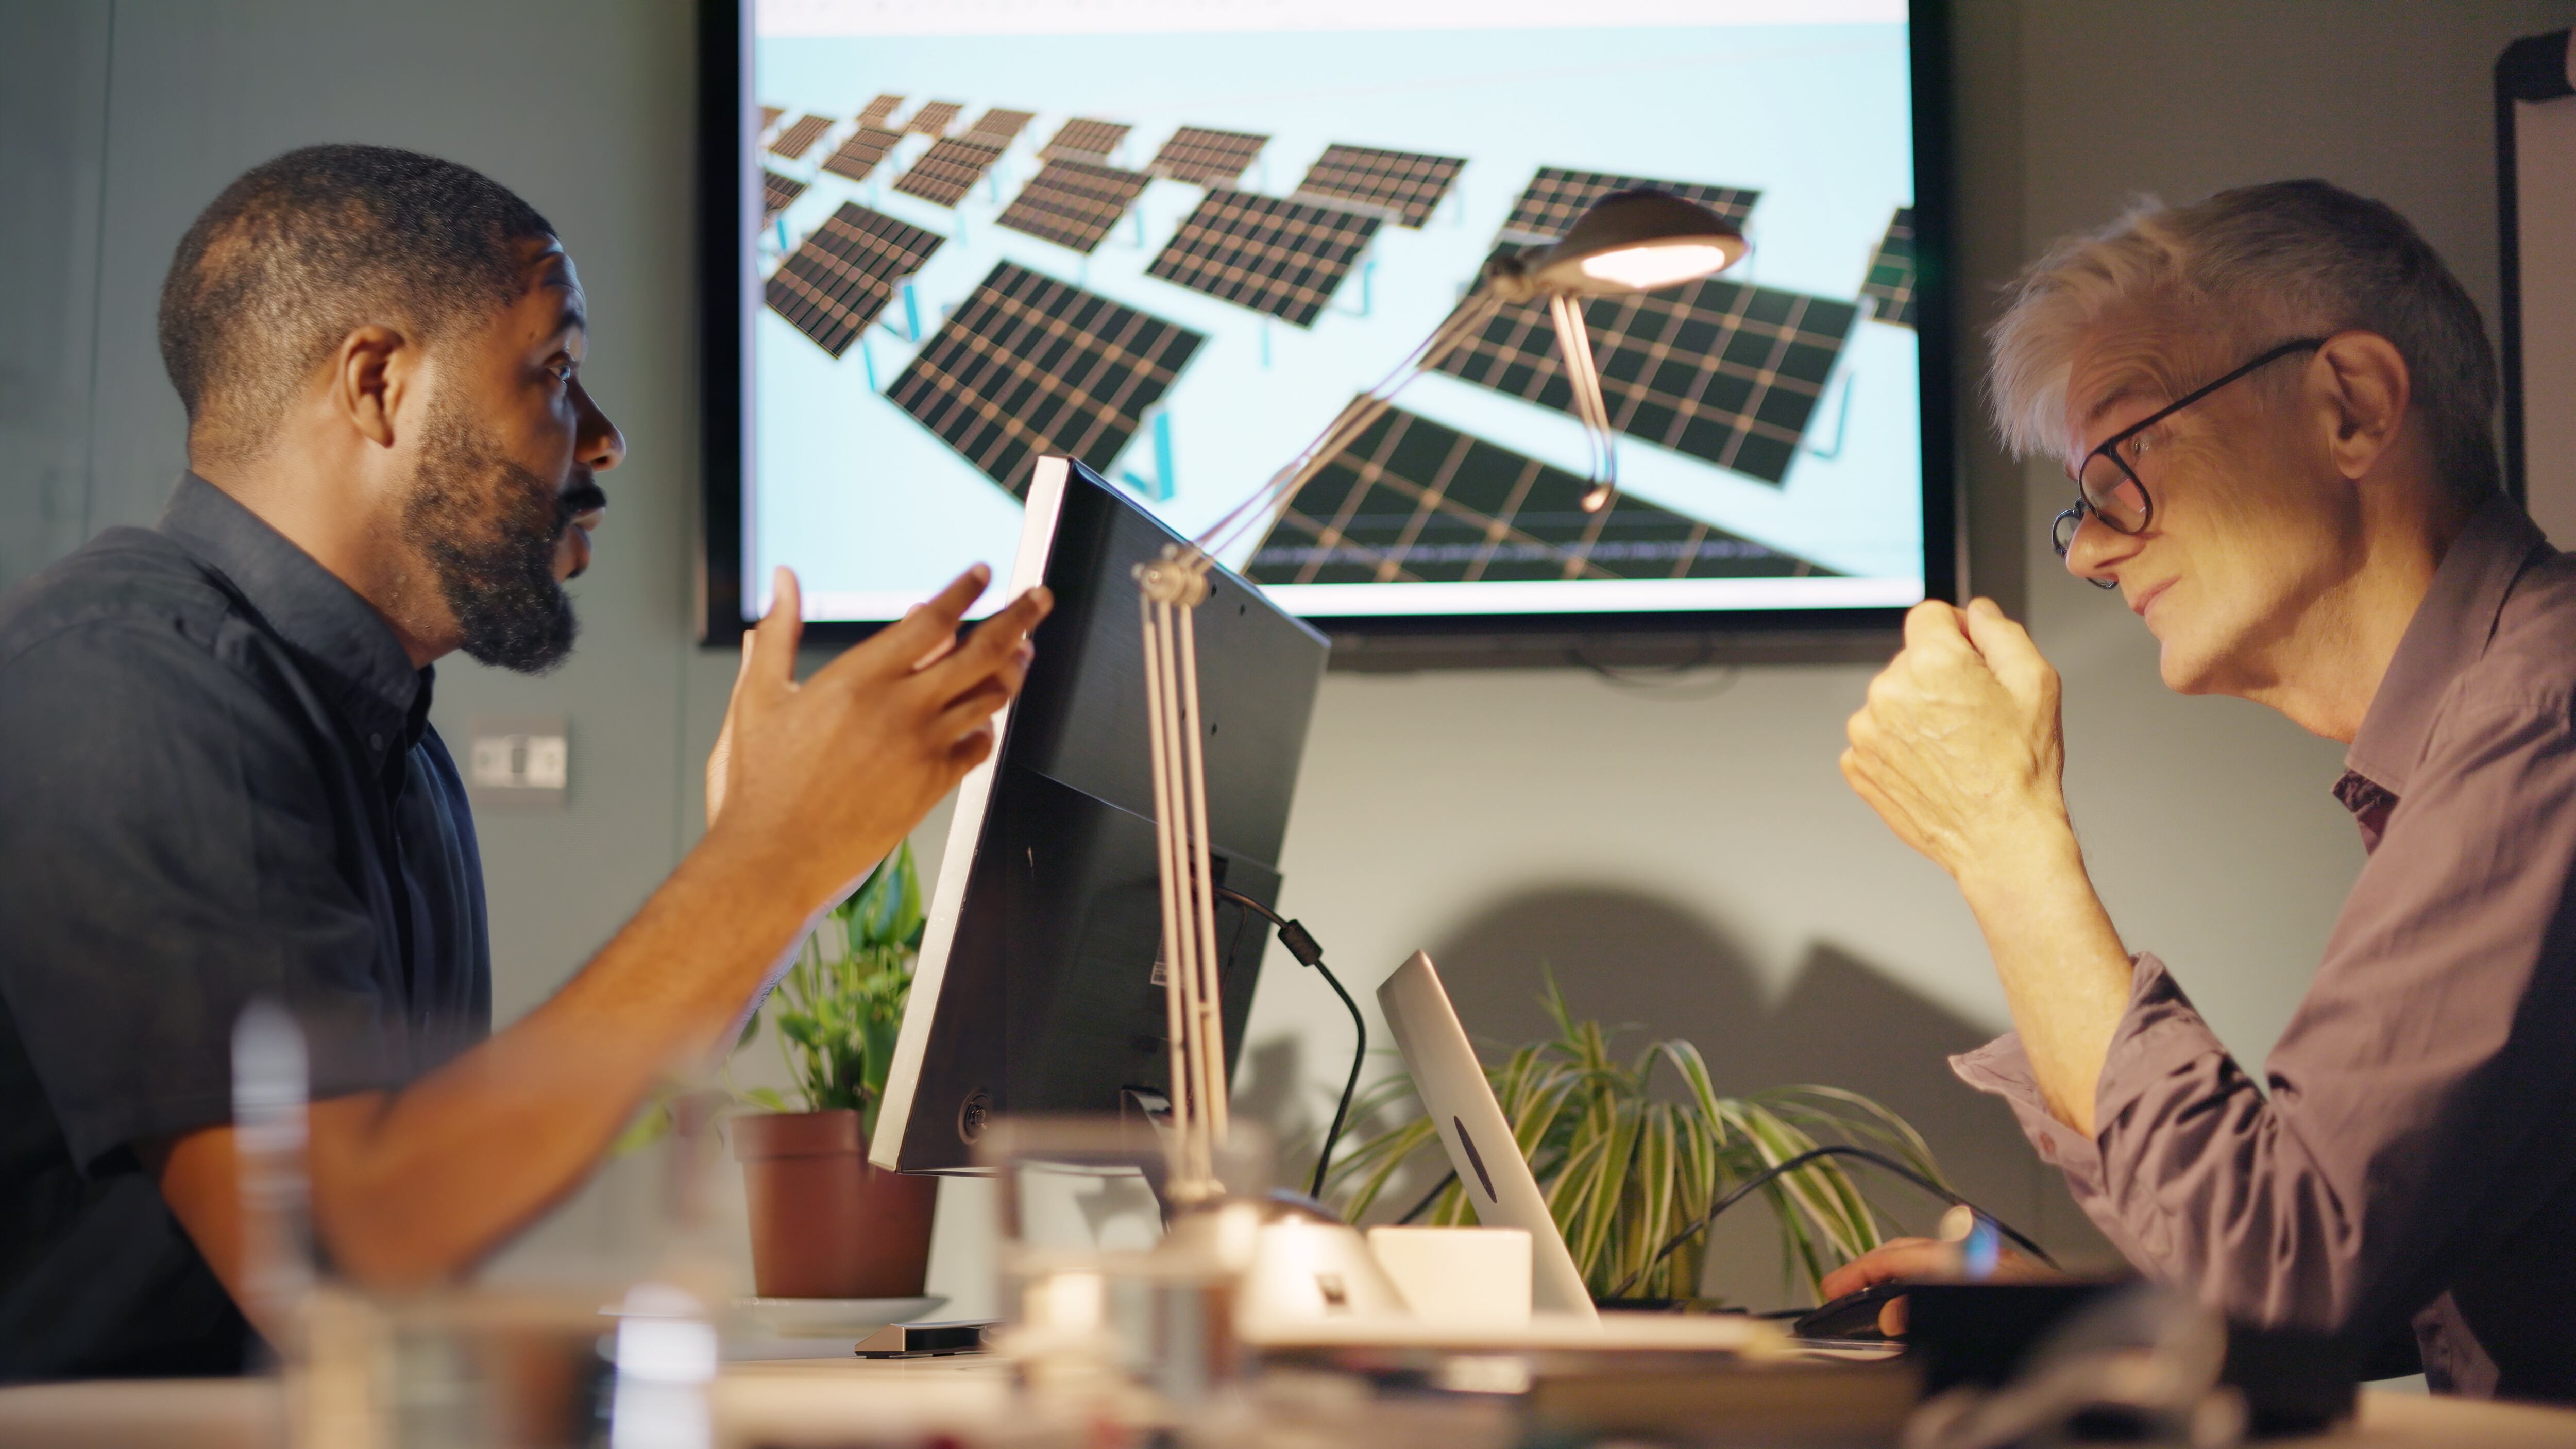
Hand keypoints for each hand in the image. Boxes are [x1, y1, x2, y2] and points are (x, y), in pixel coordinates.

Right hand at [708, 565, 1050, 905]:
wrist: (774, 857)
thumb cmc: (760, 782)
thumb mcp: (759, 697)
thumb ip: (779, 633)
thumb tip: (783, 580)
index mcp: (860, 678)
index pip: (932, 620)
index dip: (963, 592)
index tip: (981, 574)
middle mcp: (902, 708)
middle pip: (982, 651)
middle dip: (1019, 618)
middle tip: (1039, 599)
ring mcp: (924, 748)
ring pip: (990, 697)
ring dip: (1012, 669)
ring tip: (1023, 650)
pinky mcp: (933, 785)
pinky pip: (979, 748)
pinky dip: (987, 727)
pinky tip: (984, 719)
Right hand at [1818, 1236, 2063, 1335]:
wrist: (2103, 1338)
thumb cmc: (2044, 1327)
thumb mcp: (1978, 1318)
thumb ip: (1933, 1314)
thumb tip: (1895, 1316)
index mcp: (1975, 1263)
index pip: (1903, 1257)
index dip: (1862, 1271)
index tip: (1834, 1286)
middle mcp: (1986, 1256)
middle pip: (1916, 1248)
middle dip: (1873, 1266)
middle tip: (1842, 1288)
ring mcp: (1999, 1266)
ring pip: (1934, 1257)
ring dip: (1898, 1272)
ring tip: (1870, 1292)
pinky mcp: (2009, 1279)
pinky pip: (1952, 1268)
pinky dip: (1924, 1278)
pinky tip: (1916, 1298)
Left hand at [1840, 598, 2068, 881]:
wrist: (2001, 838)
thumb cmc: (2021, 768)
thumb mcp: (2036, 681)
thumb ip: (2001, 631)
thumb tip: (1976, 612)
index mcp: (1932, 662)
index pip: (1930, 615)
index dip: (1958, 632)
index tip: (1972, 658)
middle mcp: (1888, 691)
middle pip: (1911, 659)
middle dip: (1939, 676)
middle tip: (1974, 715)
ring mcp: (1866, 730)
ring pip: (1892, 698)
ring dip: (1916, 711)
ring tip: (1955, 746)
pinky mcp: (1856, 763)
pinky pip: (1876, 736)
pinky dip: (1898, 745)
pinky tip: (1932, 765)